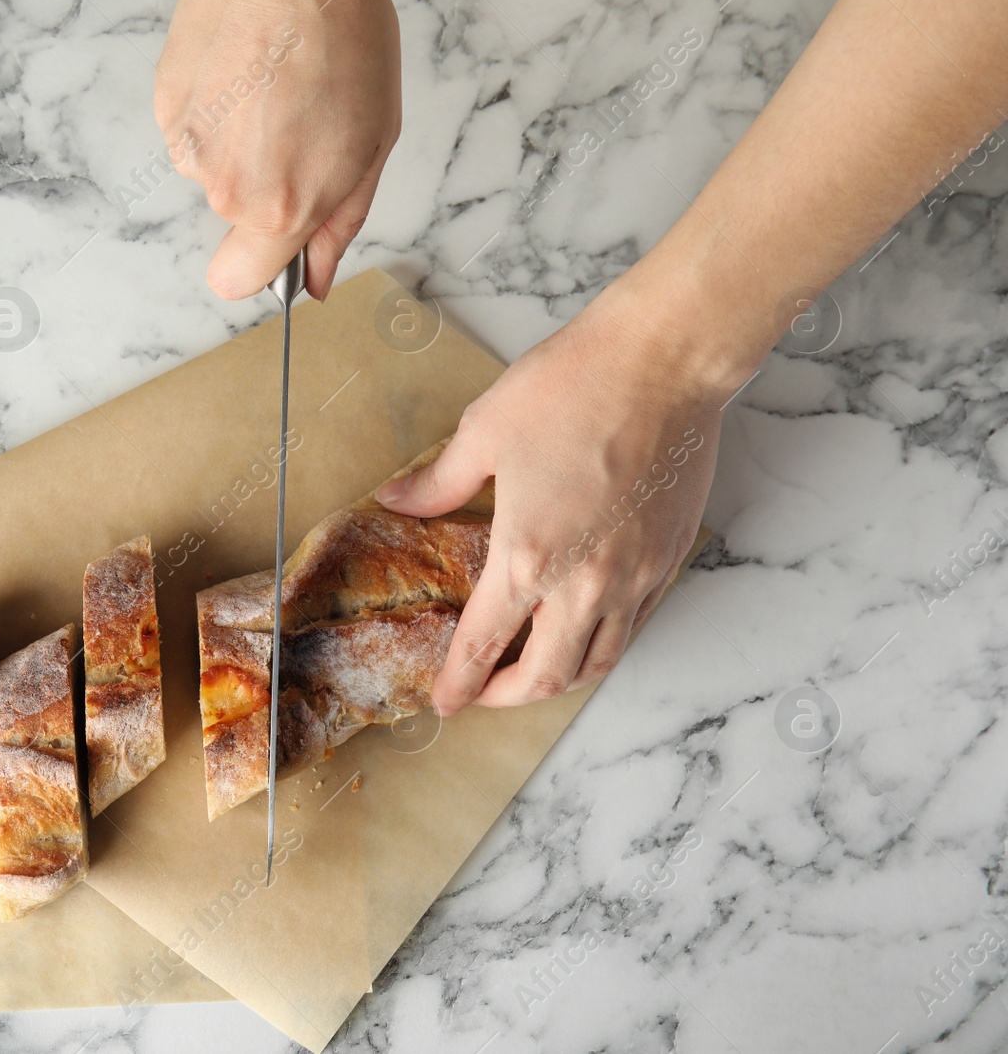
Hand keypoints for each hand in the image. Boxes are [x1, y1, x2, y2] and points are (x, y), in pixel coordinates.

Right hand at [154, 0, 400, 300]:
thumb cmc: (343, 40)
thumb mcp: (370, 146)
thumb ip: (337, 225)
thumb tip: (315, 279)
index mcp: (278, 206)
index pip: (237, 282)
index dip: (261, 268)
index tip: (278, 246)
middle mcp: (223, 185)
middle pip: (234, 217)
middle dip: (266, 185)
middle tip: (301, 126)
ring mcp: (187, 143)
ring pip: (213, 169)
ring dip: (240, 141)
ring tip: (274, 89)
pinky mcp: (166, 103)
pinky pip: (192, 129)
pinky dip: (215, 109)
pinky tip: (245, 72)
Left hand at [375, 284, 728, 711]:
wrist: (663, 361)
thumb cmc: (573, 387)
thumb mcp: (483, 433)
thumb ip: (437, 484)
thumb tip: (396, 501)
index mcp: (529, 559)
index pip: (484, 645)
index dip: (460, 683)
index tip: (445, 702)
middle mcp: (586, 584)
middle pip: (547, 678)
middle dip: (507, 697)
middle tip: (482, 691)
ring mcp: (635, 577)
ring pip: (598, 662)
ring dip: (558, 678)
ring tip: (531, 669)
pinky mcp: (667, 559)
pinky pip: (634, 626)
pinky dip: (602, 642)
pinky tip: (582, 626)